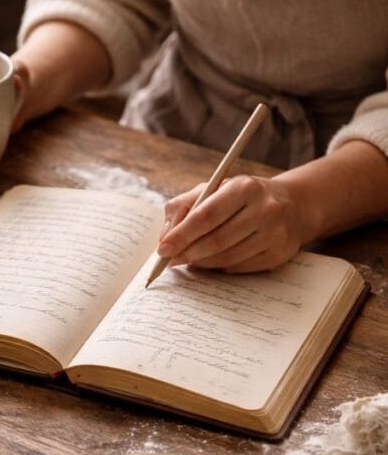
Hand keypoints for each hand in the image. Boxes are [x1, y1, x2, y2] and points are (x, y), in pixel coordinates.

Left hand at [157, 174, 305, 272]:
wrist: (291, 206)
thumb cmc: (242, 197)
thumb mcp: (214, 189)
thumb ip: (183, 206)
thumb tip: (165, 236)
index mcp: (244, 187)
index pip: (207, 215)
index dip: (182, 234)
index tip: (163, 249)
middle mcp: (264, 209)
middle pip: (217, 240)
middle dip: (188, 252)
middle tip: (171, 260)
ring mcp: (275, 234)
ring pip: (227, 257)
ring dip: (202, 262)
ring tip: (188, 260)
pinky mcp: (278, 254)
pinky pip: (240, 267)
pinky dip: (220, 267)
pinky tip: (211, 261)